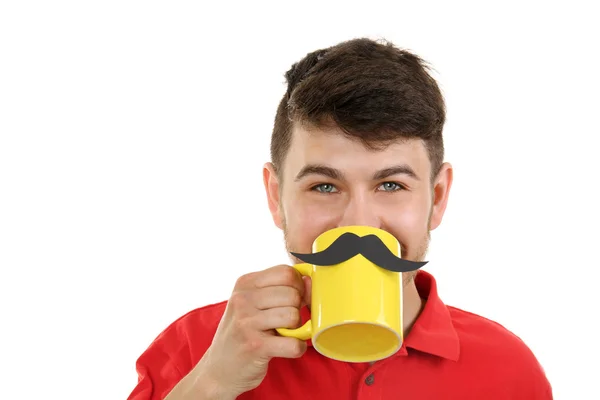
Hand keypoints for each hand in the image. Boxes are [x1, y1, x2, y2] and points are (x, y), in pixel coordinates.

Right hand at [193, 265, 310, 398]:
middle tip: (285, 321)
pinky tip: (286, 348)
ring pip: (293, 316)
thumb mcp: (255, 302)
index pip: (286, 272)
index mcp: (245, 283)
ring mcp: (247, 322)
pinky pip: (293, 343)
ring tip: (282, 333)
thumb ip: (282, 288)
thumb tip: (310, 281)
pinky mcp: (255, 346)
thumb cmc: (244, 331)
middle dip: (296, 309)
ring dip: (296, 328)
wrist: (219, 368)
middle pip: (292, 293)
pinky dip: (297, 348)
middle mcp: (243, 299)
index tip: (292, 300)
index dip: (298, 286)